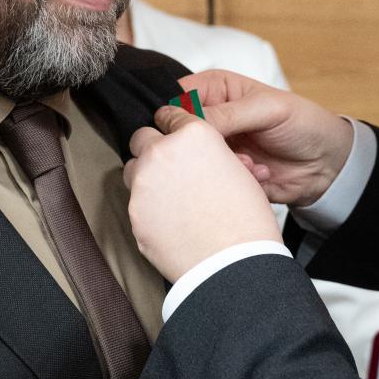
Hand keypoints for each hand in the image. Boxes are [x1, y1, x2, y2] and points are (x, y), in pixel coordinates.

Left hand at [124, 108, 282, 282]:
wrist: (232, 263)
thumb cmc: (246, 220)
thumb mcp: (239, 172)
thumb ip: (211, 156)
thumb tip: (202, 159)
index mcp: (194, 135)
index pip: (170, 115)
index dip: (173, 126)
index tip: (173, 134)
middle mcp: (162, 152)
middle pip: (142, 138)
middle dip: (153, 149)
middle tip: (170, 167)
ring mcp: (143, 183)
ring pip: (133, 171)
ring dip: (147, 178)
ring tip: (171, 199)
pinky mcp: (134, 213)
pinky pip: (136, 204)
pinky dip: (149, 209)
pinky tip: (170, 223)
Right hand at [180, 69, 354, 207]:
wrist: (326, 164)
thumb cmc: (302, 123)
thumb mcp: (267, 109)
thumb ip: (226, 114)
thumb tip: (187, 123)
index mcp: (215, 90)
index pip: (176, 98)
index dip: (175, 115)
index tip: (190, 131)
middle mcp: (210, 119)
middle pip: (180, 134)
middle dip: (201, 146)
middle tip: (228, 149)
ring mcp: (216, 148)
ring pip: (194, 161)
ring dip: (223, 165)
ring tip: (251, 162)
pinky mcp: (223, 174)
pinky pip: (212, 181)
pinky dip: (236, 179)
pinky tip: (260, 173)